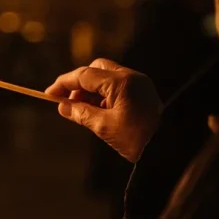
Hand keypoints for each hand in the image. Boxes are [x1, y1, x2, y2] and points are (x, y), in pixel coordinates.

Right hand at [46, 58, 161, 162]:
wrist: (169, 150)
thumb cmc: (137, 140)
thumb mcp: (104, 127)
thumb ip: (81, 113)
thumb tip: (63, 107)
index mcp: (121, 82)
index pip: (84, 75)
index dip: (64, 83)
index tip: (50, 95)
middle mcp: (130, 76)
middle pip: (96, 69)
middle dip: (79, 83)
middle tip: (70, 103)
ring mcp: (138, 83)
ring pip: (106, 76)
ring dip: (91, 90)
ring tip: (83, 111)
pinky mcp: (142, 91)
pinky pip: (117, 85)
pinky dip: (104, 95)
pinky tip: (98, 111)